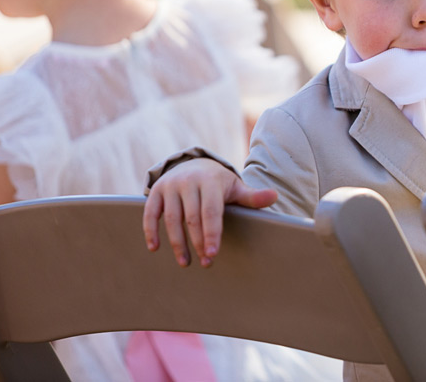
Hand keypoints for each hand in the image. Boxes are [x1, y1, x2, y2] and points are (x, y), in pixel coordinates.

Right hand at [142, 158, 276, 266]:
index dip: (212, 233)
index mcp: (210, 181)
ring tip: (185, 262)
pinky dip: (150, 231)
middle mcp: (189, 181)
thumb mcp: (235, 187)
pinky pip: (150, 213)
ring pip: (172, 219)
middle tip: (205, 262)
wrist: (193, 164)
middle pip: (192, 218)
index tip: (213, 254)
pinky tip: (155, 248)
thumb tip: (275, 196)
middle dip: (198, 242)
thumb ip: (252, 196)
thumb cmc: (218, 183)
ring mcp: (170, 186)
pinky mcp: (156, 191)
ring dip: (177, 243)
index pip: (211, 211)